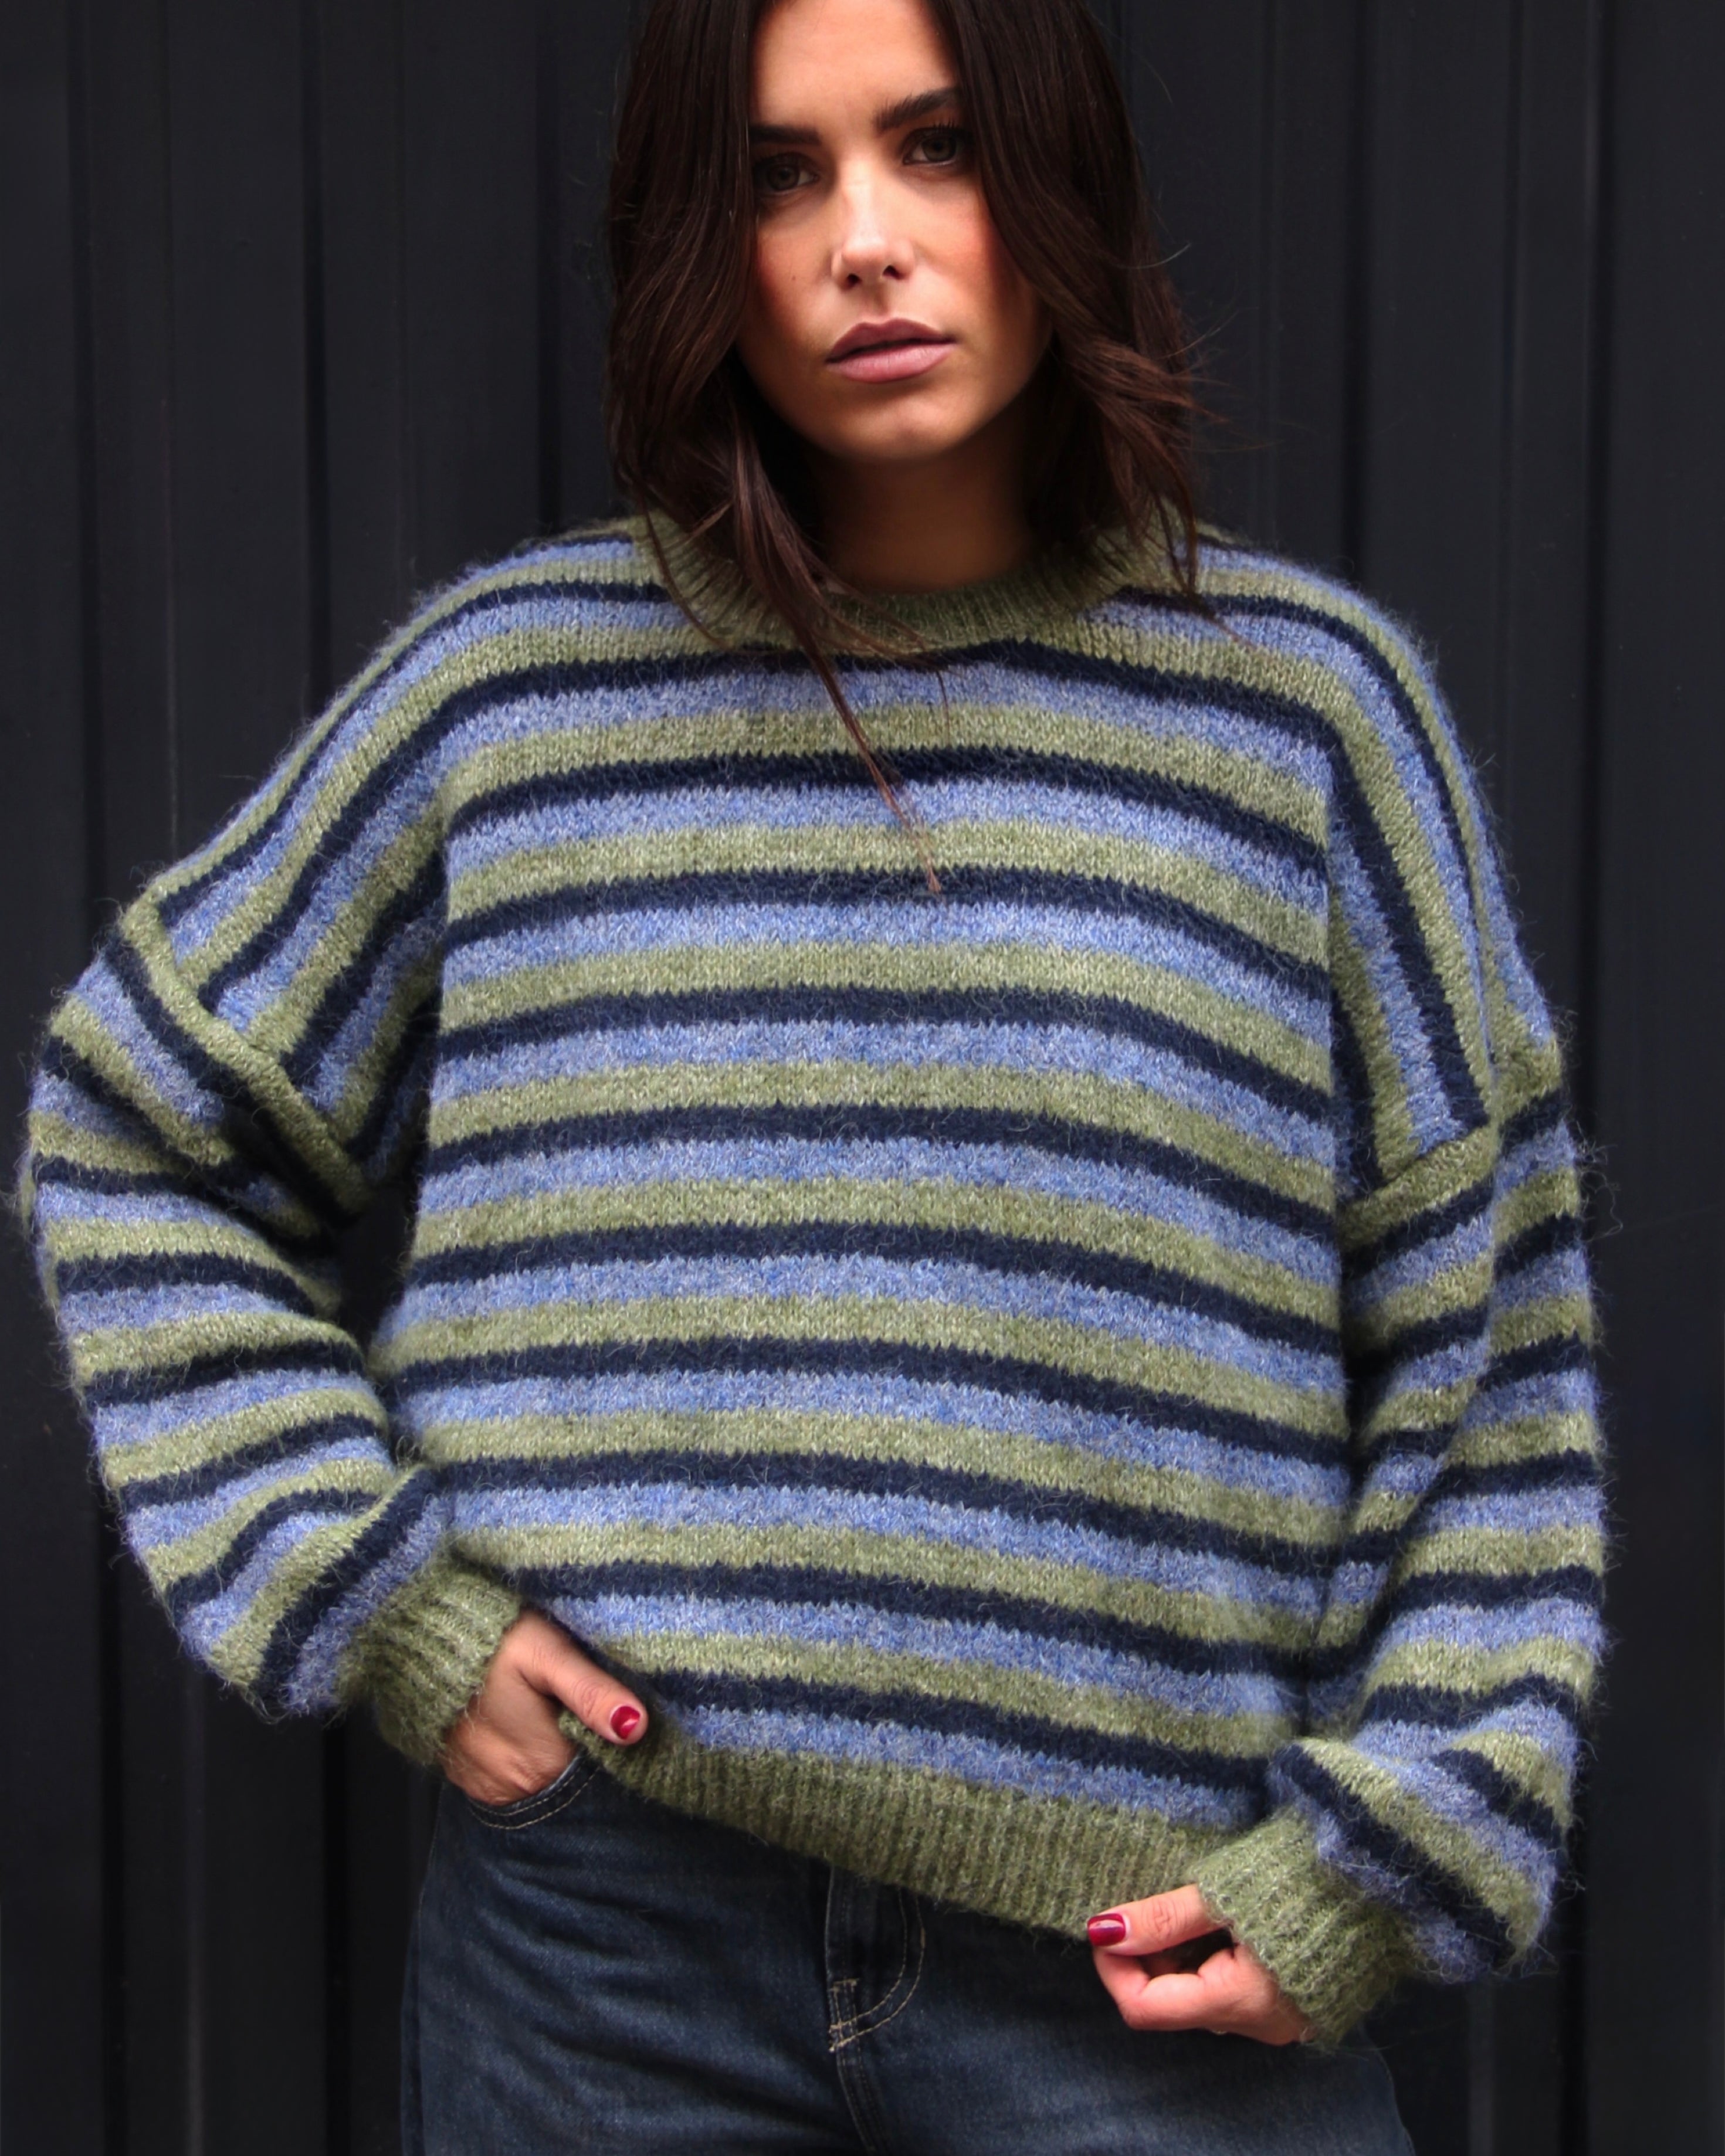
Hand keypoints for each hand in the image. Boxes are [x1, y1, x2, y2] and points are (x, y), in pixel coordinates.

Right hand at [438, 1609, 647, 1805]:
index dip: (612, 1735)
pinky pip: (513, 1773)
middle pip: (574, 1772)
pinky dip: (525, 1751)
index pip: (602, 1766)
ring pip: (545, 1775)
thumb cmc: (489, 1639)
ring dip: (554, 1747)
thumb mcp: (546, 1654)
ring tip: (547, 1703)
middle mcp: (517, 1789)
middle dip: (586, 1741)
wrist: (420, 1640)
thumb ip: (591, 1691)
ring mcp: (490, 1788)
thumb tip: (637, 1727)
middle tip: (576, 1696)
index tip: (616, 1706)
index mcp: (545, 1764)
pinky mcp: (471, 1779)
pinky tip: (524, 1717)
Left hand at [1088, 1885, 1312, 2044]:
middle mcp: (1258, 2024)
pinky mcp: (1289, 2000)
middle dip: (1145, 1957)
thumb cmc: (1302, 1879)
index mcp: (1241, 2002)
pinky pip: (1226, 1990)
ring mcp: (1277, 2017)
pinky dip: (1207, 1957)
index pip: (1145, 2008)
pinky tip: (1218, 1918)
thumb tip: (1104, 1932)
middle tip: (1148, 1905)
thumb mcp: (1221, 1893)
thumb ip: (1161, 1918)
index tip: (1106, 1921)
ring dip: (1176, 1955)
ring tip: (1190, 1904)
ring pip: (1197, 1996)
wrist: (1382, 1879)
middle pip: (1170, 2004)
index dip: (1114, 1965)